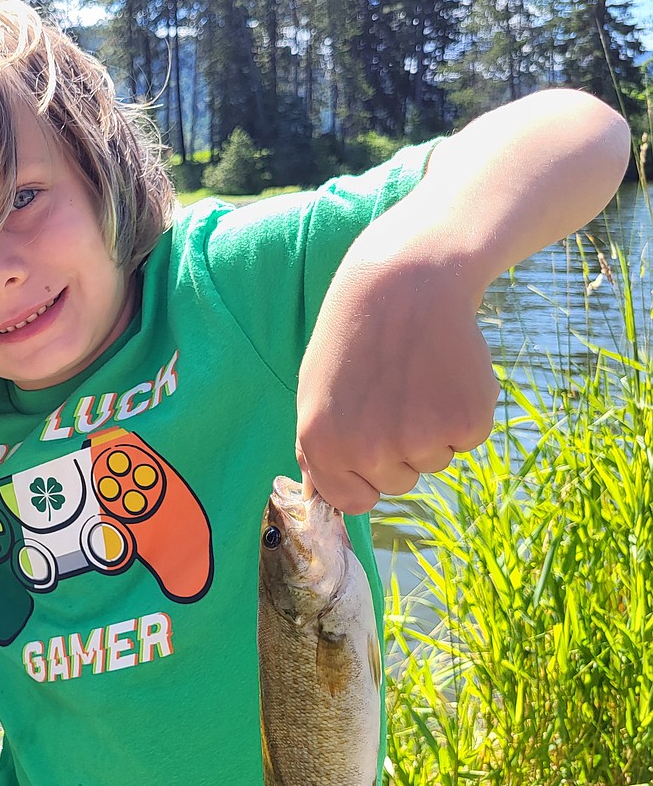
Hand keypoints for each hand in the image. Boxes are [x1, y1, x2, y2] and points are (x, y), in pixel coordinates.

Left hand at [295, 259, 497, 514]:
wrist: (405, 283)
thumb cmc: (355, 337)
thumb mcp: (316, 393)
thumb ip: (319, 450)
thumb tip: (319, 499)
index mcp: (323, 447)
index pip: (355, 502)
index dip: (367, 477)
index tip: (374, 445)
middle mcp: (367, 451)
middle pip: (398, 483)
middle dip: (400, 447)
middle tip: (394, 391)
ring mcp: (418, 440)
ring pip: (435, 462)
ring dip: (433, 428)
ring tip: (416, 376)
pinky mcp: (465, 422)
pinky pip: (468, 440)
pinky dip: (464, 412)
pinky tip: (444, 372)